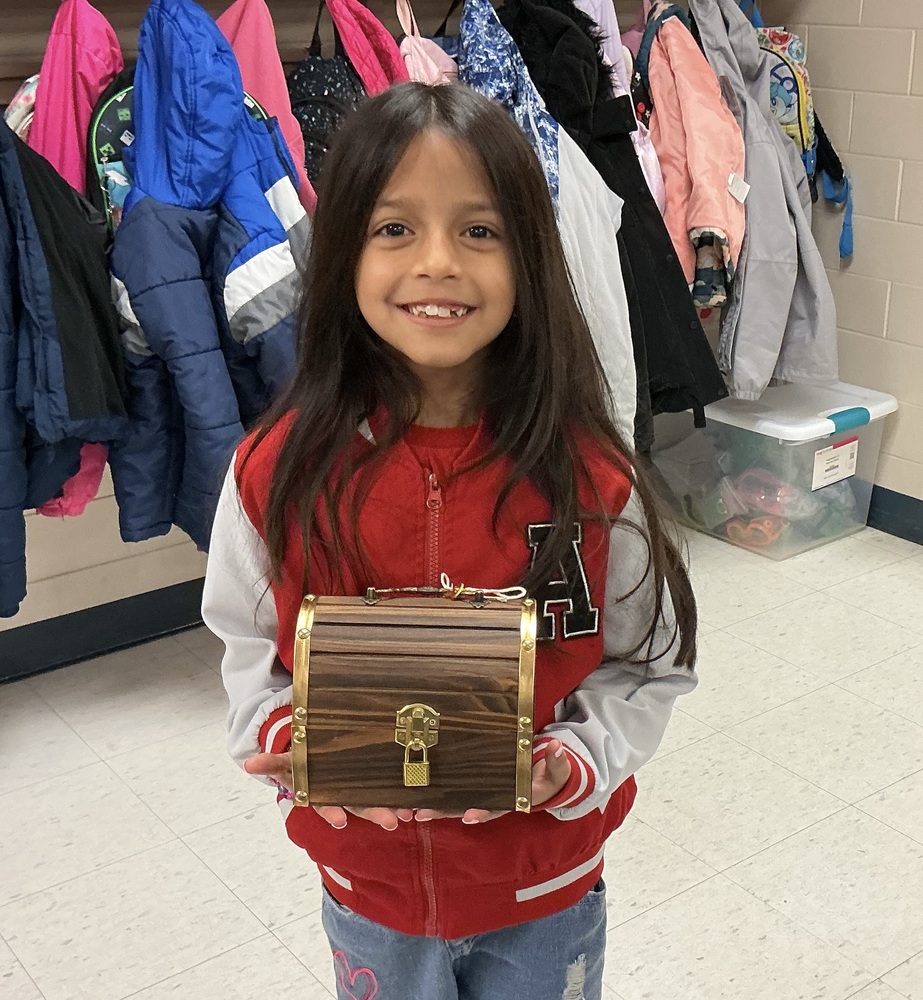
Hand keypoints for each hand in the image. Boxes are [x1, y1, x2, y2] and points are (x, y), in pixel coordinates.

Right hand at [244, 752, 413, 830]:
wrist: (319, 747)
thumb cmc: (303, 757)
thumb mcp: (286, 760)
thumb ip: (271, 762)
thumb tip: (249, 764)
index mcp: (322, 791)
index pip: (327, 804)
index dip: (333, 812)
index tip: (341, 822)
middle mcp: (344, 792)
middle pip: (360, 806)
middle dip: (375, 814)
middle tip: (392, 821)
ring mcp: (360, 786)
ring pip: (378, 798)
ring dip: (393, 806)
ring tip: (408, 815)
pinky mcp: (376, 774)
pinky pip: (390, 782)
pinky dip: (403, 786)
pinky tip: (418, 795)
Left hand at [414, 738, 571, 823]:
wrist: (545, 773)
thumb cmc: (551, 773)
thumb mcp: (558, 770)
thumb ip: (557, 762)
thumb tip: (556, 748)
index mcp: (513, 799)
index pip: (496, 808)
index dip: (482, 812)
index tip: (468, 816)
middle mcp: (494, 799)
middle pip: (466, 808)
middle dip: (445, 813)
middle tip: (422, 814)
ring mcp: (483, 792)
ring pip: (455, 801)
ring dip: (435, 806)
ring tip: (412, 809)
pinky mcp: (474, 783)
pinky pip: (455, 789)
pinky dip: (438, 791)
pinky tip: (418, 790)